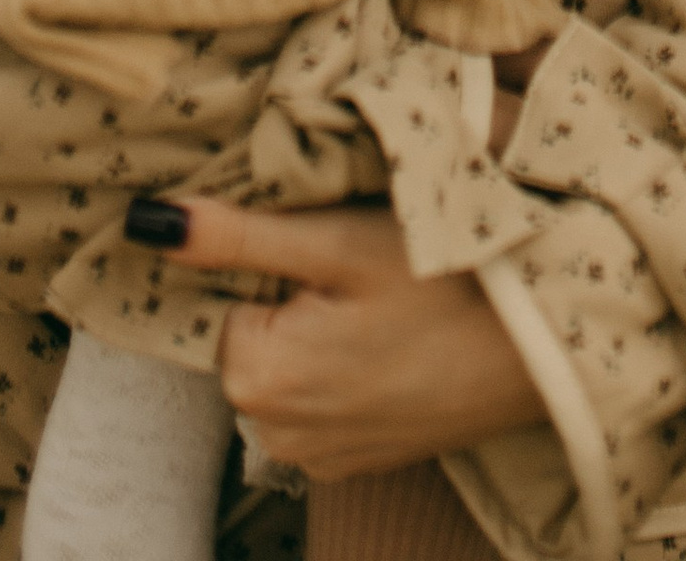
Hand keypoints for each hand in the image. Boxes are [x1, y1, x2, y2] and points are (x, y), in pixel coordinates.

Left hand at [133, 195, 540, 480]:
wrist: (539, 353)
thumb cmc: (444, 285)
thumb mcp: (337, 243)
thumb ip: (235, 235)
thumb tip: (146, 221)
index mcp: (255, 377)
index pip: (227, 296)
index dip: (276, 263)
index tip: (336, 258)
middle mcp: (271, 435)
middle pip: (254, 335)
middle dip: (295, 300)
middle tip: (368, 281)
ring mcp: (314, 457)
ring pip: (286, 368)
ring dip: (320, 336)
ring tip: (388, 312)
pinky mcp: (352, 463)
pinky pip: (319, 403)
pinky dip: (345, 371)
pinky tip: (397, 348)